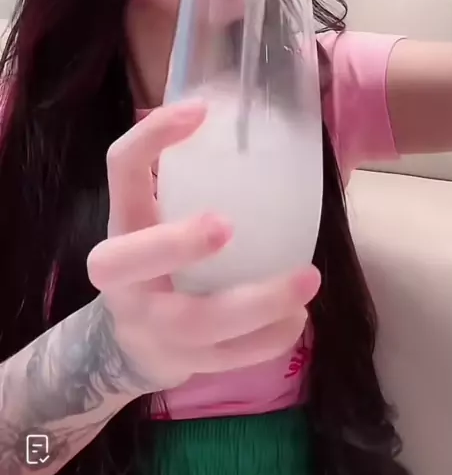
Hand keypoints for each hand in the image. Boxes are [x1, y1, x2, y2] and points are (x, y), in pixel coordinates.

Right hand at [86, 100, 319, 396]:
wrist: (132, 345)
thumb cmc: (159, 260)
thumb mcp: (159, 216)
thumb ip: (193, 179)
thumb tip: (267, 122)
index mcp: (123, 222)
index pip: (121, 168)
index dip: (152, 136)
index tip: (200, 111)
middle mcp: (124, 276)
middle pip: (129, 260)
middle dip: (176, 243)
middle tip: (228, 225)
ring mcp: (151, 325)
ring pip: (196, 321)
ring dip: (256, 302)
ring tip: (307, 279)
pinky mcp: (182, 363)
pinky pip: (229, 357)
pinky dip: (269, 339)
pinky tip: (297, 318)